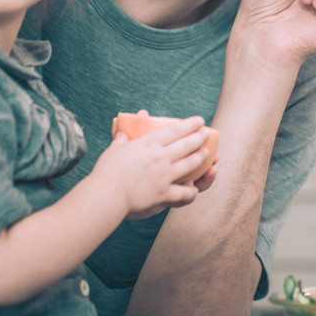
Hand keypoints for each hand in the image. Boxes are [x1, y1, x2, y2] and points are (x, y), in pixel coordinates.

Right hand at [91, 116, 211, 218]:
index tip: (199, 120)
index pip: (174, 130)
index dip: (189, 124)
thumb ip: (121, 139)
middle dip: (200, 138)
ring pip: (190, 164)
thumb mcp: (113, 150)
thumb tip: (122, 131)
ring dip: (201, 158)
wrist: (106, 194)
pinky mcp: (164, 194)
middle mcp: (160, 157)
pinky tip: (195, 189)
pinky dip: (191, 192)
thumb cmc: (106, 171)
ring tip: (209, 155)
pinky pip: (184, 194)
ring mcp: (165, 176)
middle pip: (187, 145)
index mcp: (148, 144)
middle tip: (207, 133)